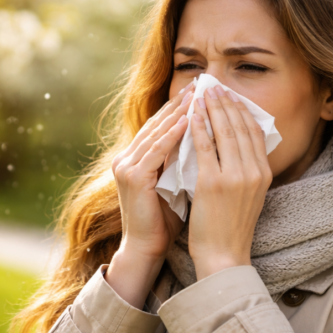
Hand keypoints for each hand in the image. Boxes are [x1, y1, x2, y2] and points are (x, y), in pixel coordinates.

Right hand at [107, 83, 193, 305]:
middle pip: (156, 124)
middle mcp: (126, 158)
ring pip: (156, 133)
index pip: (159, 127)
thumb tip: (206, 140)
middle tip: (200, 84)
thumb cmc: (164, 220)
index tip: (199, 92)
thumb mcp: (174, 183)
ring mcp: (126, 166)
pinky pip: (156, 150)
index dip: (178, 109)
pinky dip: (172, 134)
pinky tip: (188, 121)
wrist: (147, 248)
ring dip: (178, 113)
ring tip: (197, 96)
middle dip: (179, 104)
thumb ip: (181, 162)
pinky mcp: (133, 177)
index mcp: (135, 159)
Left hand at [188, 85, 271, 279]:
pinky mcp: (213, 183)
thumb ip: (246, 171)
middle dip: (226, 103)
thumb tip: (237, 147)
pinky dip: (198, 126)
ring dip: (212, 108)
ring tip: (202, 93)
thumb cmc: (230, 228)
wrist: (224, 255)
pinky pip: (205, 146)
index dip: (242, 111)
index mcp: (264, 174)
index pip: (254, 133)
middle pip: (240, 127)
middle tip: (215, 86)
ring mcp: (234, 177)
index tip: (231, 96)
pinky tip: (191, 114)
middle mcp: (253, 172)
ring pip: (223, 132)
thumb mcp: (248, 196)